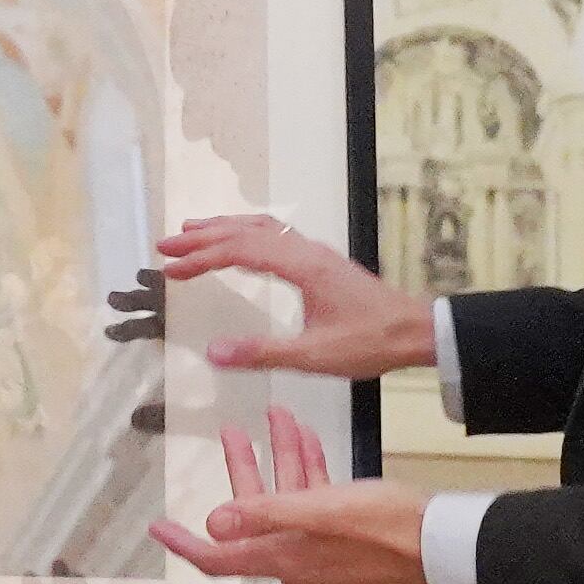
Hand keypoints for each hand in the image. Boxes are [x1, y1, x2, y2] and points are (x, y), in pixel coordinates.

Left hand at [148, 408, 431, 583]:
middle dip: (241, 471)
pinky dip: (309, 469)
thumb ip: (264, 515)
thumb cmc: (386, 528)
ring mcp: (321, 547)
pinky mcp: (347, 535)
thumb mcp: (319, 512)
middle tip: (230, 433)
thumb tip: (212, 524)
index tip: (157, 526)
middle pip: (251, 515)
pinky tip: (307, 436)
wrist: (445, 545)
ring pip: (287, 499)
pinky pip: (316, 500)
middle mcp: (295, 556)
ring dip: (280, 458)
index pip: (217, 558)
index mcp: (281, 556)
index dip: (184, 543)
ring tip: (274, 417)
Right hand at [153, 216, 434, 380]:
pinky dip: (246, 233)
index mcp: (302, 266)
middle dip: (202, 236)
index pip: (239, 251)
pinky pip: (275, 234)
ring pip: (261, 227)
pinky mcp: (321, 260)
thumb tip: (212, 352)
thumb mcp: (314, 355)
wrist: (417, 331)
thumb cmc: (370, 342)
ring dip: (224, 228)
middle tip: (166, 246)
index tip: (170, 269)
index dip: (200, 258)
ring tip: (191, 233)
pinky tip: (239, 245)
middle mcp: (306, 250)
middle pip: (245, 231)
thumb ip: (261, 353)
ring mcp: (315, 252)